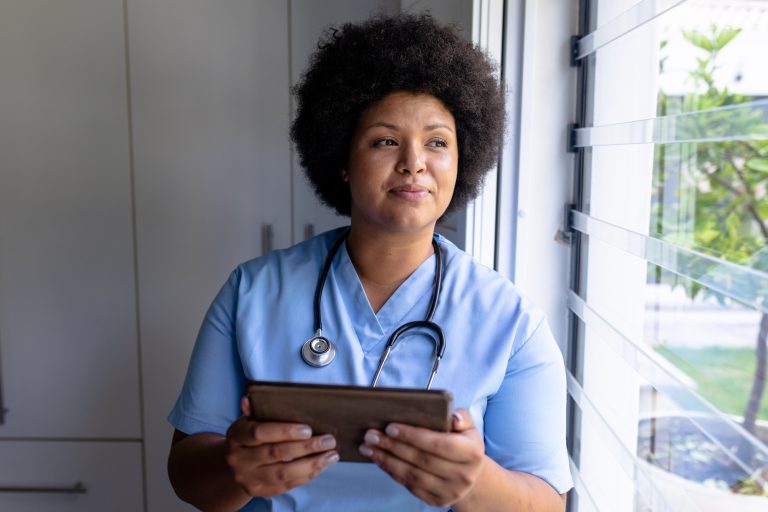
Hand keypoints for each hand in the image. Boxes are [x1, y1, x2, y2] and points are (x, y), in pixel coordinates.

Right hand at [225, 396, 338, 496]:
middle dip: (306, 447)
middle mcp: (238, 459)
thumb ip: (256, 410)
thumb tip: (251, 397)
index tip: (308, 429)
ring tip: (331, 455)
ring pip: (282, 474)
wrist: (236, 463)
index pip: (259, 433)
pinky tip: (320, 466)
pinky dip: (306, 476)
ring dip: (311, 464)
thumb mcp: (250, 420)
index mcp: (236, 436)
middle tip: (329, 440)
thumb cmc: (250, 435)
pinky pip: (285, 486)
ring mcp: (247, 478)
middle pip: (275, 453)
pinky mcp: (258, 491)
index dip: (284, 431)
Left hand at [358, 408, 484, 506]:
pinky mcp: (437, 501)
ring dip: (386, 460)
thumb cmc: (463, 444)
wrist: (470, 475)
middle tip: (371, 435)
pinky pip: (409, 485)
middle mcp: (463, 476)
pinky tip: (379, 459)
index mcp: (472, 454)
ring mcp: (450, 491)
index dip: (413, 435)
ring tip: (368, 447)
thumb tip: (453, 418)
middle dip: (393, 446)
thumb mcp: (468, 428)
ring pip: (412, 475)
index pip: (439, 444)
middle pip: (422, 460)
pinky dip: (391, 471)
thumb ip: (461, 417)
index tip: (391, 427)